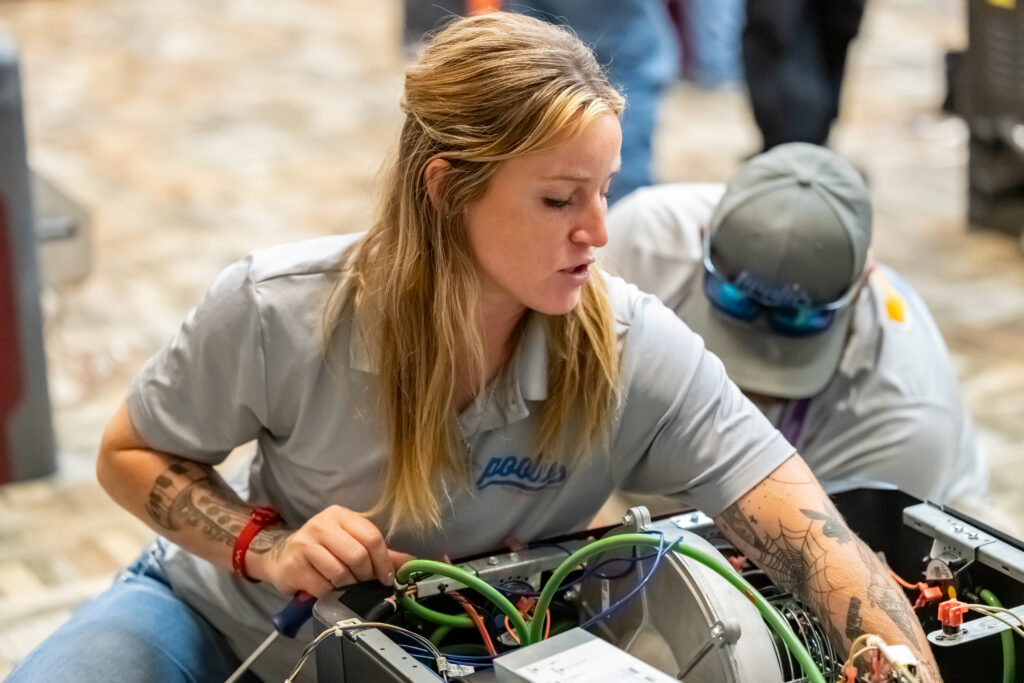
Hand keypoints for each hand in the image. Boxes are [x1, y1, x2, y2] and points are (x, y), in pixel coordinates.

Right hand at [247, 505, 413, 596]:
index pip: (371, 537)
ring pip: (340, 573)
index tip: (386, 579)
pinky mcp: (294, 565)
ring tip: (344, 585)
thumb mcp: (350, 543)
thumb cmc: (322, 551)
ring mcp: (305, 544)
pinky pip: (322, 586)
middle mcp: (321, 524)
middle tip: (364, 584)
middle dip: (365, 576)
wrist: (281, 558)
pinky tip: (327, 589)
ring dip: (347, 586)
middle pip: (358, 555)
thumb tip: (411, 563)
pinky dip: (330, 593)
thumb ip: (380, 552)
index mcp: (340, 515)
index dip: (383, 561)